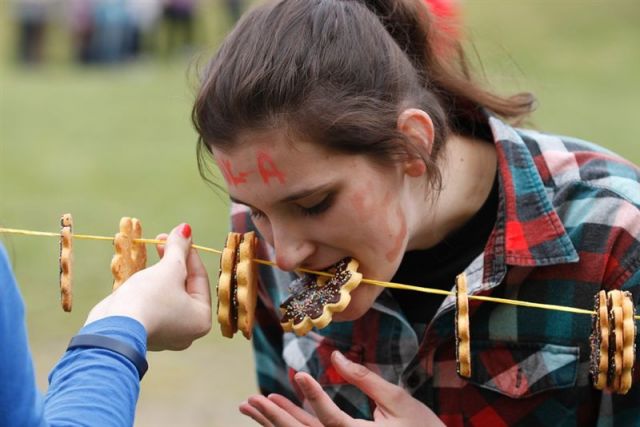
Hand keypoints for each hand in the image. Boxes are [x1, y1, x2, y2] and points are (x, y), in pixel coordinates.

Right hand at [86, 223, 211, 350]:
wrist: (112, 328)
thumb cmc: (148, 298)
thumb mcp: (168, 268)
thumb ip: (179, 248)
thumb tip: (186, 228)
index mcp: (201, 318)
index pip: (200, 278)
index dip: (188, 252)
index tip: (177, 234)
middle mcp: (187, 330)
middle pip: (184, 285)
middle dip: (173, 260)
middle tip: (161, 240)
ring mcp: (165, 333)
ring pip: (167, 294)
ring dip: (160, 271)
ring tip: (151, 251)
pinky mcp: (144, 331)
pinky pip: (152, 303)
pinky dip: (148, 286)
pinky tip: (140, 271)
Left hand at [239, 351, 443, 426]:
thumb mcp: (400, 402)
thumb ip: (366, 380)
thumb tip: (335, 356)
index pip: (332, 420)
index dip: (315, 397)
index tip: (300, 375)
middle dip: (276, 417)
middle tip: (251, 400)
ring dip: (274, 423)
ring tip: (250, 405)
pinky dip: (291, 425)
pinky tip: (275, 412)